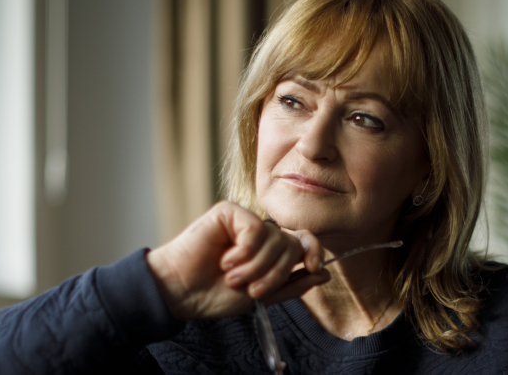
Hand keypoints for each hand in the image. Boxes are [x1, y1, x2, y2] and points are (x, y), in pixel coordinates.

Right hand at [146, 201, 329, 319]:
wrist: (182, 293)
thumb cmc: (215, 294)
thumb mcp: (263, 295)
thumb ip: (294, 284)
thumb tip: (326, 273)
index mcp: (271, 250)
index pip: (304, 241)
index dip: (314, 251)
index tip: (314, 267)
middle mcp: (261, 233)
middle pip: (291, 244)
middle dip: (275, 273)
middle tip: (252, 290)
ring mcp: (245, 220)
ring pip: (275, 238)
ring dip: (255, 267)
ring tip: (232, 278)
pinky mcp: (229, 212)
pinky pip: (256, 228)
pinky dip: (244, 250)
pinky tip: (224, 260)